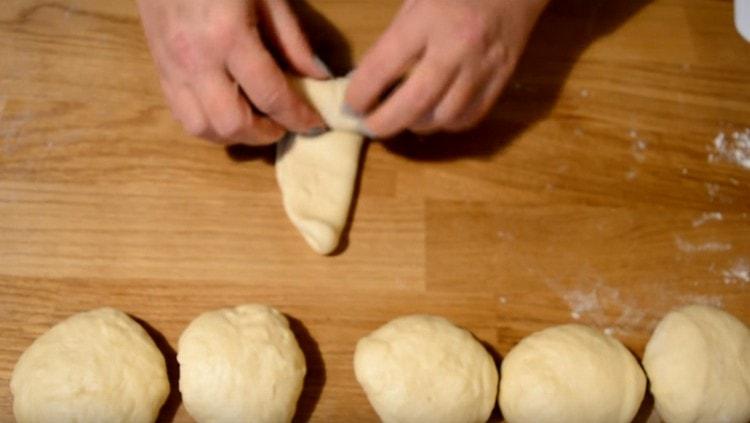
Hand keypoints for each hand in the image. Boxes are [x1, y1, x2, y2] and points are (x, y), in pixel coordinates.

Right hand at [137, 0, 330, 144]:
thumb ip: (292, 40)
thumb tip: (318, 78)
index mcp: (229, 35)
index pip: (270, 94)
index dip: (298, 117)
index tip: (316, 125)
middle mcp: (197, 59)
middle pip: (232, 123)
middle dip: (265, 134)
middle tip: (283, 124)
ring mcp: (172, 66)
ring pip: (202, 128)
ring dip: (234, 135)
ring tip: (256, 122)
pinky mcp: (159, 67)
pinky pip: (181, 114)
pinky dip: (209, 124)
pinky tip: (228, 111)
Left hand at [345, 0, 548, 137]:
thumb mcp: (417, 0)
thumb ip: (395, 38)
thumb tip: (367, 78)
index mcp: (428, 19)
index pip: (383, 66)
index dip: (360, 93)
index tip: (350, 105)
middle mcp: (456, 47)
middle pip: (414, 103)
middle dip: (384, 123)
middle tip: (368, 126)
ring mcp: (482, 67)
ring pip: (442, 117)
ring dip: (415, 123)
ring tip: (402, 117)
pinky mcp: (502, 80)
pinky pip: (468, 118)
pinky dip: (446, 123)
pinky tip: (434, 113)